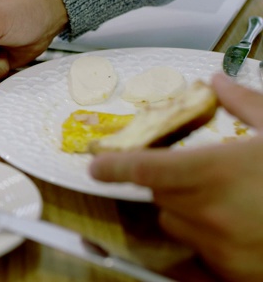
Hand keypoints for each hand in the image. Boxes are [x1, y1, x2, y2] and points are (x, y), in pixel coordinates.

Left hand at [89, 73, 262, 280]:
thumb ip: (247, 104)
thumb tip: (220, 80)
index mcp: (215, 171)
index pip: (143, 168)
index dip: (113, 166)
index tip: (96, 165)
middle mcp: (208, 211)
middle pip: (159, 194)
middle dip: (170, 181)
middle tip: (204, 173)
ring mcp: (218, 246)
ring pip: (175, 222)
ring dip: (187, 210)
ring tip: (229, 201)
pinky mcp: (230, 273)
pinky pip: (197, 252)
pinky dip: (207, 238)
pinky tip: (237, 226)